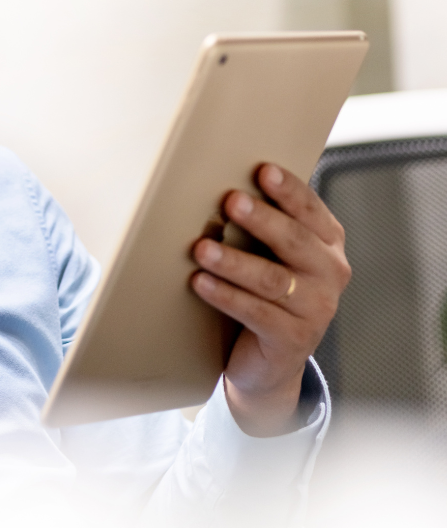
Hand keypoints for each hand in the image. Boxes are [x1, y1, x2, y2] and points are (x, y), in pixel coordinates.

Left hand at [190, 163, 350, 436]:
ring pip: (271, 279)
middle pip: (294, 241)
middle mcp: (328, 273)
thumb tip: (217, 180)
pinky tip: (201, 282)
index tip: (263, 170)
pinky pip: (256, 314)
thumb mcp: (271, 252)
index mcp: (326, 242)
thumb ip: (262, 223)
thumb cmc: (266, 290)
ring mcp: (315, 309)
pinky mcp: (292, 340)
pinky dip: (226, 296)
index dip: (289, 190)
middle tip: (231, 201)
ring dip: (234, 261)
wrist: (270, 359)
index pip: (310, 210)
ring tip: (202, 248)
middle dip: (261, 219)